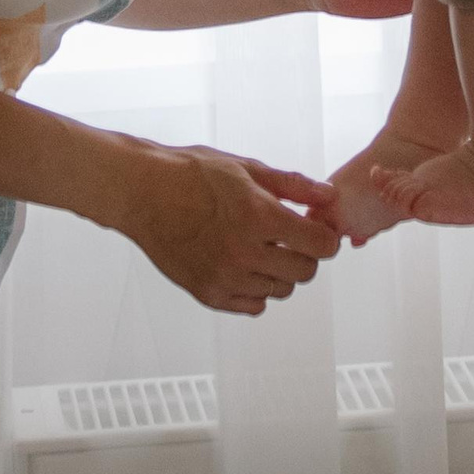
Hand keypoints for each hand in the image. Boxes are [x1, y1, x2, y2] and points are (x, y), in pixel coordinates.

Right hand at [120, 145, 345, 315]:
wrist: (142, 192)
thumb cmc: (192, 173)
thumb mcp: (246, 168)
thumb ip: (293, 186)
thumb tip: (330, 197)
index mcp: (259, 217)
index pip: (320, 246)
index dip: (325, 237)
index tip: (316, 230)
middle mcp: (245, 254)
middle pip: (305, 273)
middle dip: (305, 254)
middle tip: (288, 237)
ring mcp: (225, 279)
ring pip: (279, 290)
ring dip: (278, 272)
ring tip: (259, 247)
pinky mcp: (208, 295)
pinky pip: (253, 306)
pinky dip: (255, 289)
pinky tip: (242, 264)